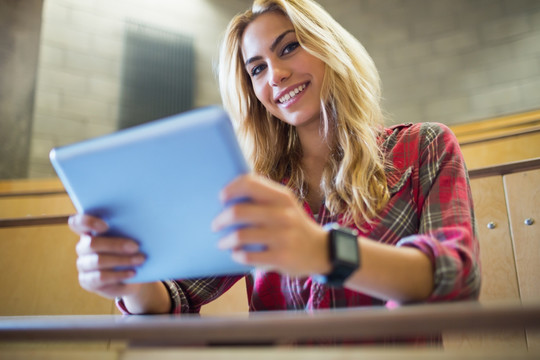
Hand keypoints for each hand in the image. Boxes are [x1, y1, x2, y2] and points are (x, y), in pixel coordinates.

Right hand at [68, 214, 144, 298]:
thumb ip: (128, 229)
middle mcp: (83, 247)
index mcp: (90, 231)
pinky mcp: (87, 281)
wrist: (134, 274)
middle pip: (92, 243)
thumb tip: (140, 221)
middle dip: (116, 245)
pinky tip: (132, 273)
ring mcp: (83, 264)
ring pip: (98, 261)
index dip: (88, 222)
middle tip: (136, 247)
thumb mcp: (131, 237)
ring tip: (140, 260)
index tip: (106, 226)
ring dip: (122, 260)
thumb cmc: (132, 249)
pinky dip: (119, 274)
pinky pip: (101, 277)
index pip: (78, 222)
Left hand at [212, 174, 330, 276]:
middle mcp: (283, 214)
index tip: (221, 198)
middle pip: (239, 211)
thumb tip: (229, 194)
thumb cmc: (294, 225)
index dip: (230, 189)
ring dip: (226, 240)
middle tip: (215, 225)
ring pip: (241, 236)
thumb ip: (263, 197)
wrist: (321, 250)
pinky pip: (249, 256)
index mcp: (282, 197)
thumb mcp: (285, 205)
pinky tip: (236, 254)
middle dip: (221, 219)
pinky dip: (238, 255)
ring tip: (223, 243)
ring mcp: (283, 236)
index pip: (250, 183)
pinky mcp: (282, 257)